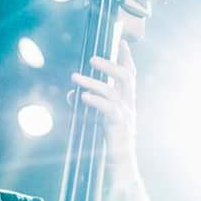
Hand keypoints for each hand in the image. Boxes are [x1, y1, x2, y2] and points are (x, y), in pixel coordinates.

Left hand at [72, 39, 137, 170]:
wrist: (121, 159)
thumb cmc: (109, 135)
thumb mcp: (97, 115)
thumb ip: (86, 102)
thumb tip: (71, 93)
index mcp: (127, 97)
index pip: (130, 72)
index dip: (126, 57)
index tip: (121, 41)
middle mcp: (128, 102)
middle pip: (125, 76)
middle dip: (109, 64)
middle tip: (92, 59)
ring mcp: (125, 112)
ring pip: (112, 91)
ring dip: (92, 83)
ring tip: (75, 78)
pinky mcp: (118, 124)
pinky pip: (107, 109)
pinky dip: (94, 101)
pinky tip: (81, 97)